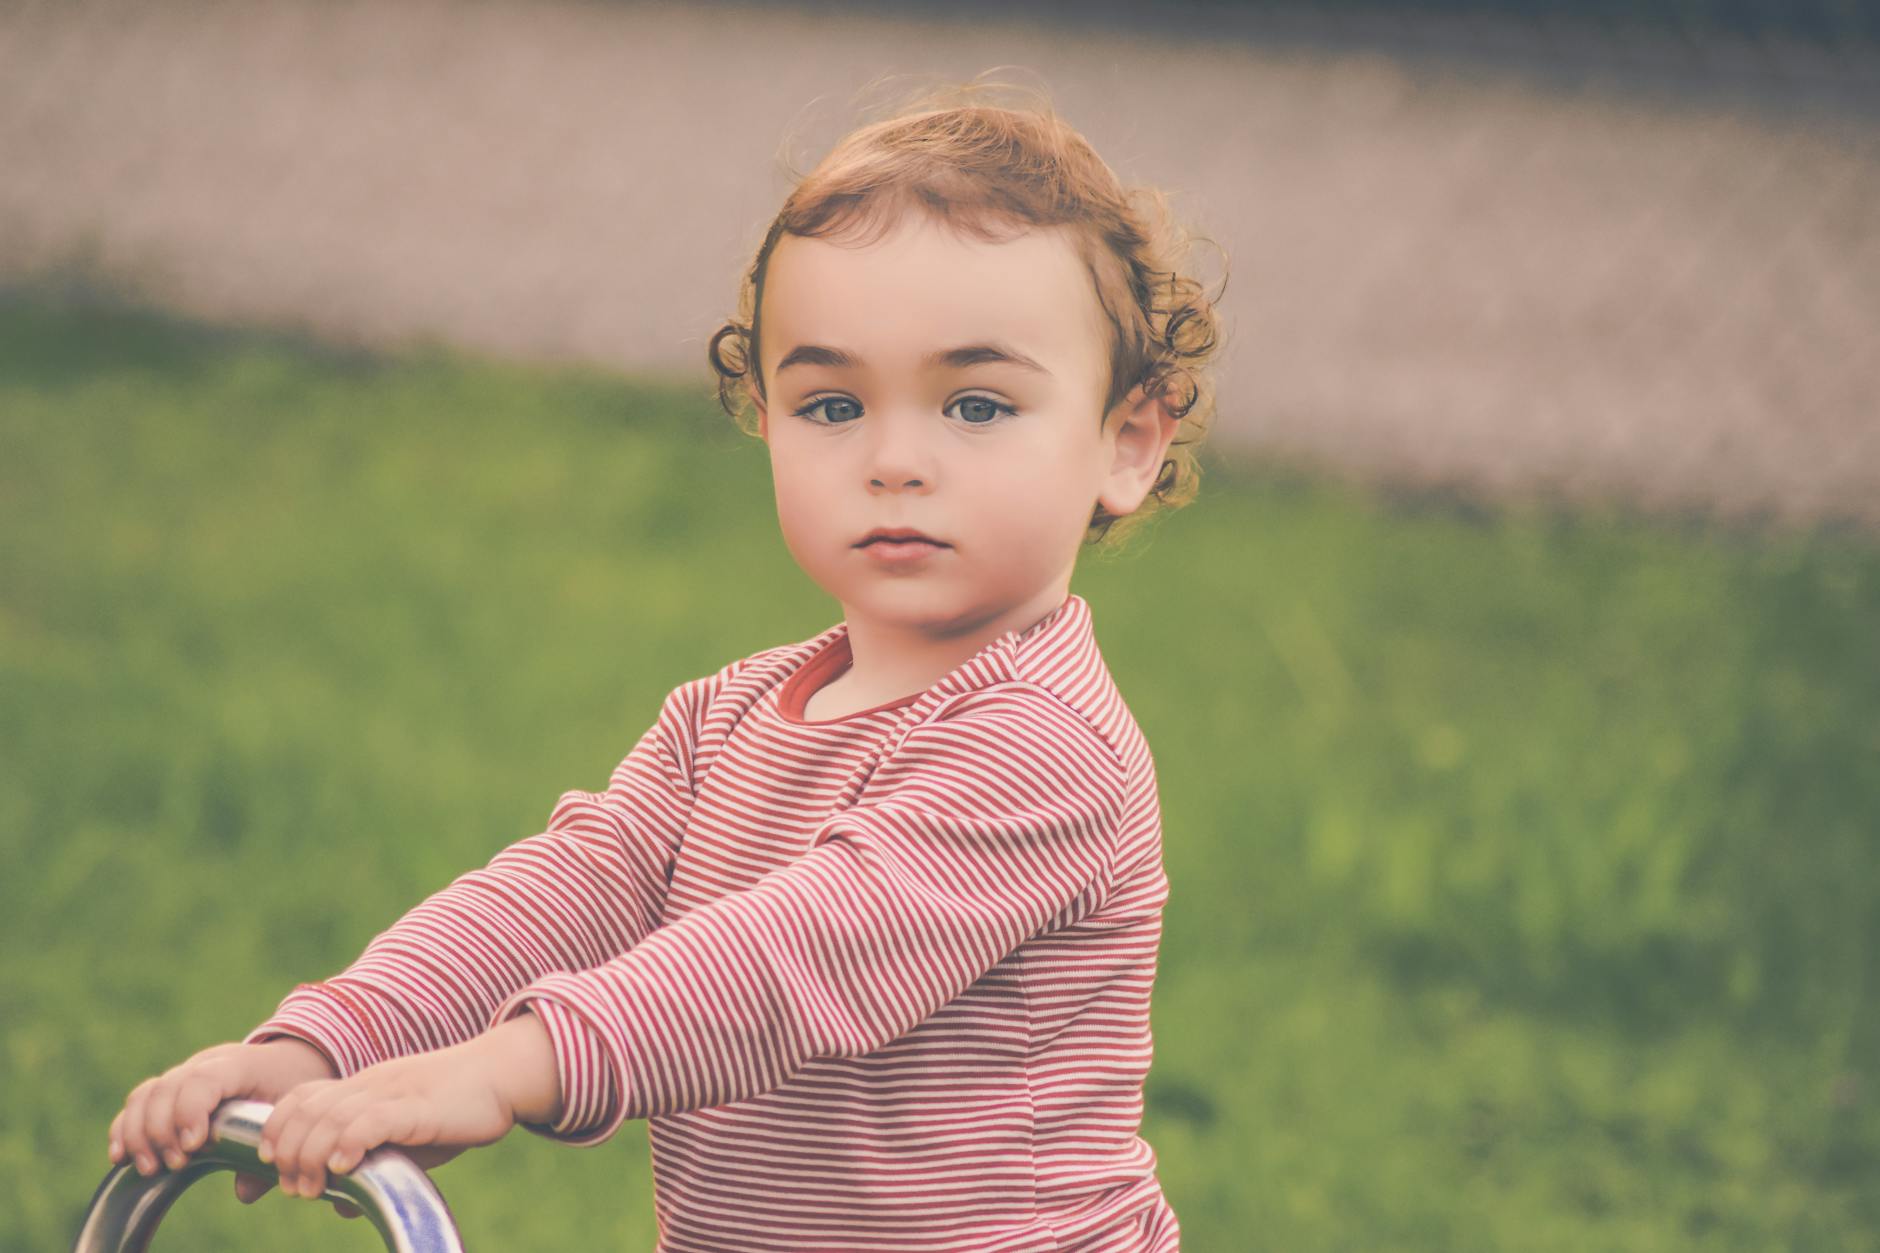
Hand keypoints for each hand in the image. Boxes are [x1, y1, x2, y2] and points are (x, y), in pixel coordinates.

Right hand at [107, 1037, 339, 1208]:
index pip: (205, 1078)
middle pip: (167, 1087)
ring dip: (139, 1134)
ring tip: (150, 1169)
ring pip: (146, 1094)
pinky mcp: (170, 1088)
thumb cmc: (292, 1085)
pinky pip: (138, 1102)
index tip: (192, 1146)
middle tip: (173, 1165)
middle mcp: (206, 1063)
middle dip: (162, 1130)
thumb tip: (244, 1192)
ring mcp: (185, 1072)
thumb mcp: (292, 1110)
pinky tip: (121, 1157)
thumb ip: (271, 1146)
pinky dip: (125, 1128)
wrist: (288, 1060)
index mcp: (240, 1064)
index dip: (190, 1110)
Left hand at [257, 1012, 559, 1202]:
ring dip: (310, 1155)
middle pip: (307, 1109)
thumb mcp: (408, 1142)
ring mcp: (392, 1093)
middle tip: (294, 1187)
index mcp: (365, 1086)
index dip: (277, 1127)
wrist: (503, 1074)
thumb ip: (374, 1166)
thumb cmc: (457, 1111)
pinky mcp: (416, 1107)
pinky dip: (349, 1143)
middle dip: (288, 1150)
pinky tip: (342, 1167)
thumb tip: (344, 1206)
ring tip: (311, 1187)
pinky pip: (372, 1121)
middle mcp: (371, 1084)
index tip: (272, 1161)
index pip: (303, 1096)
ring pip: (331, 1117)